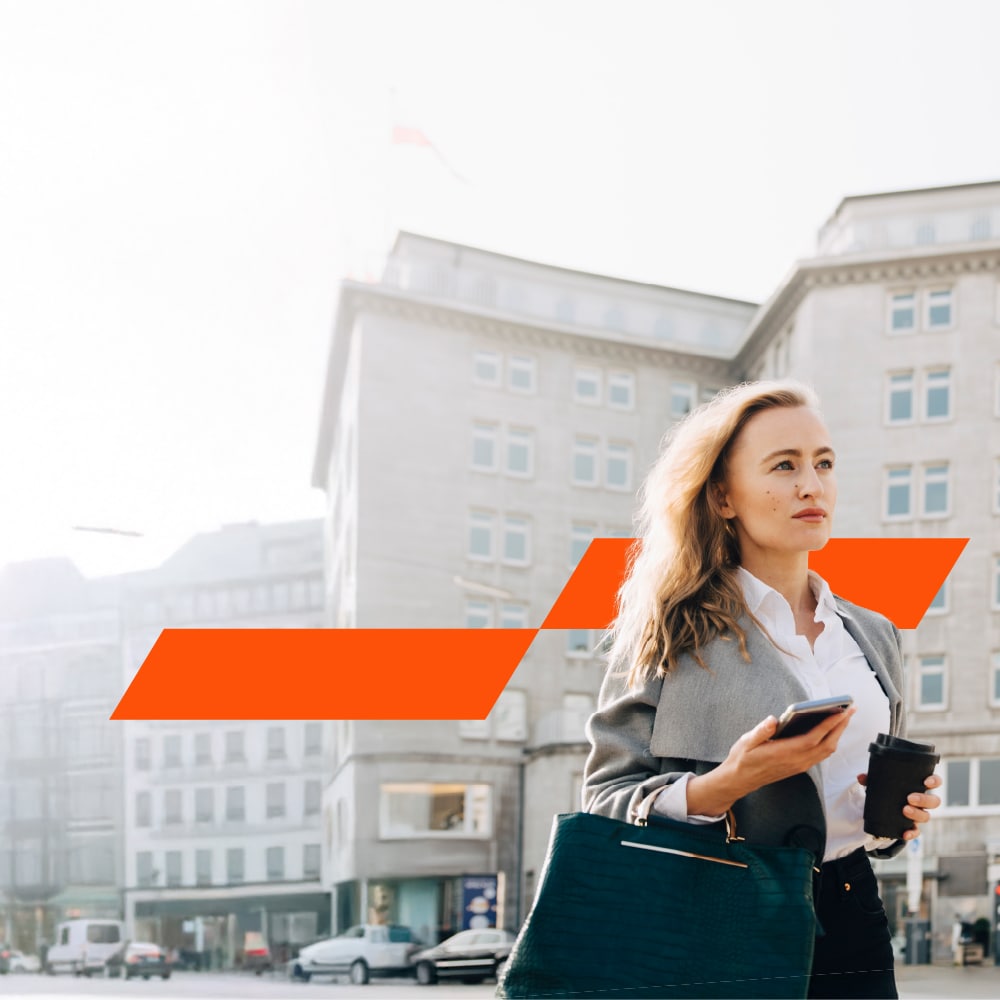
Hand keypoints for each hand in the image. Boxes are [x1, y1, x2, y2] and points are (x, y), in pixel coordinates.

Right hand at [686, 708, 855, 815]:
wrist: (740, 780)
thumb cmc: (743, 759)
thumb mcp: (746, 742)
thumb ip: (761, 731)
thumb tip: (773, 719)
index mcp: (784, 753)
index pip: (813, 738)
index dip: (829, 725)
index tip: (841, 712)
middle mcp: (796, 761)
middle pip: (826, 744)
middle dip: (840, 727)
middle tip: (849, 710)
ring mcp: (799, 765)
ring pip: (826, 751)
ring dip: (837, 735)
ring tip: (843, 718)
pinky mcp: (799, 766)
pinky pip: (820, 754)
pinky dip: (829, 741)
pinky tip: (829, 732)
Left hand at [857, 771, 942, 840]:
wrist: (884, 809)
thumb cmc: (888, 790)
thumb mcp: (881, 783)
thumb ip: (871, 778)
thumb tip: (861, 777)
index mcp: (919, 786)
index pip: (935, 782)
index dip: (934, 781)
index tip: (926, 782)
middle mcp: (923, 801)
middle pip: (934, 801)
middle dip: (924, 799)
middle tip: (910, 798)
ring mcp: (919, 814)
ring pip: (927, 816)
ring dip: (917, 814)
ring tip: (905, 809)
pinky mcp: (912, 826)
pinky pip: (916, 831)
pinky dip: (912, 833)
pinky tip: (905, 833)